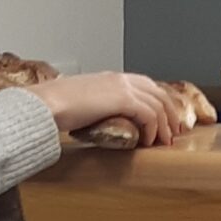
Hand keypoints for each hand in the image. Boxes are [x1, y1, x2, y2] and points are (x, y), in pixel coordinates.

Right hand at [19, 72, 183, 146]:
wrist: (46, 104)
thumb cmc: (55, 106)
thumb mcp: (82, 103)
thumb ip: (98, 107)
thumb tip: (103, 121)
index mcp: (111, 78)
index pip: (146, 86)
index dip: (159, 102)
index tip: (165, 119)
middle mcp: (121, 79)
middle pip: (158, 93)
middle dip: (170, 113)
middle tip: (174, 131)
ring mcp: (123, 87)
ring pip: (158, 104)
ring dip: (164, 125)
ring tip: (164, 142)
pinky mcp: (124, 99)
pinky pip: (150, 114)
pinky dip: (153, 129)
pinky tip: (148, 141)